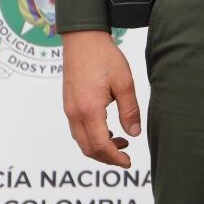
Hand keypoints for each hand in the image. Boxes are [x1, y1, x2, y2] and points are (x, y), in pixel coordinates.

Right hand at [61, 30, 140, 167]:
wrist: (83, 41)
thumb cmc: (105, 58)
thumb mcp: (124, 83)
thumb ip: (129, 110)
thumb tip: (134, 134)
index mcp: (89, 110)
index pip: (100, 145)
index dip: (114, 158)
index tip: (128, 163)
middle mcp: (75, 114)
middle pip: (87, 148)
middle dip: (106, 157)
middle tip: (126, 158)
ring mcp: (69, 110)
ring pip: (81, 140)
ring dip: (99, 148)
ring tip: (121, 143)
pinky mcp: (69, 105)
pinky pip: (78, 130)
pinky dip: (93, 137)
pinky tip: (109, 131)